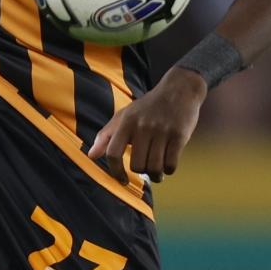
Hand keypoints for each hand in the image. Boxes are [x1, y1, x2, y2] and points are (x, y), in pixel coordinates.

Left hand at [88, 67, 206, 183]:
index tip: (123, 180)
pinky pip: (171, 164)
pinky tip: (168, 164)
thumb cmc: (148, 106)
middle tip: (146, 168)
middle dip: (142, 172)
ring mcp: (162, 131)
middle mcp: (143, 126)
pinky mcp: (179, 135)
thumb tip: (91, 156)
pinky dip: (169, 170)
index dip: (116, 171)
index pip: (113, 153)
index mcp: (126, 122)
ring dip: (156, 175)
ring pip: (155, 168)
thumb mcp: (124, 115)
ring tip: (158, 171)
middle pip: (137, 166)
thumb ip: (106, 135)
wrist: (179, 89)